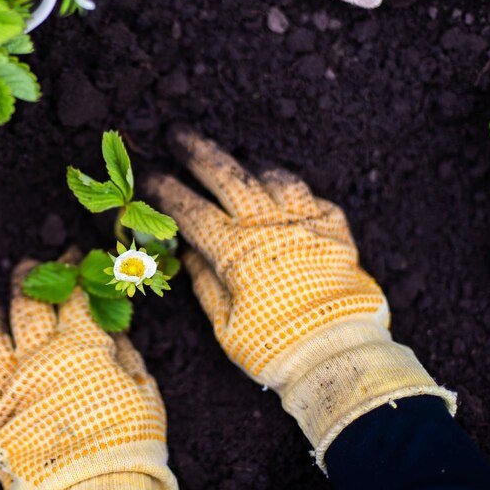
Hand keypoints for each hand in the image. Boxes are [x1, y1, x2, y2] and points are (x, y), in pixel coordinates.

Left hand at [0, 257, 177, 489]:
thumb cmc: (129, 444)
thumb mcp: (142, 389)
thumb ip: (123, 352)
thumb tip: (109, 326)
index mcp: (81, 349)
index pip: (73, 294)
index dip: (74, 270)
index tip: (74, 257)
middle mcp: (38, 360)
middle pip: (26, 304)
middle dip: (29, 278)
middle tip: (30, 268)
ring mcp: (8, 388)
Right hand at [147, 129, 455, 468]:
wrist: (340, 356)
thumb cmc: (275, 348)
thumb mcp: (225, 325)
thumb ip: (205, 283)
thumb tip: (190, 253)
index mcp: (236, 251)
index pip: (191, 210)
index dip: (166, 190)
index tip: (149, 176)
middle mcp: (270, 227)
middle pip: (229, 176)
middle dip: (199, 152)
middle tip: (179, 134)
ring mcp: (306, 225)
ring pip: (275, 178)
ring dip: (251, 166)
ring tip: (239, 160)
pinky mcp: (337, 232)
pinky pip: (312, 197)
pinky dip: (294, 191)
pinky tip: (285, 191)